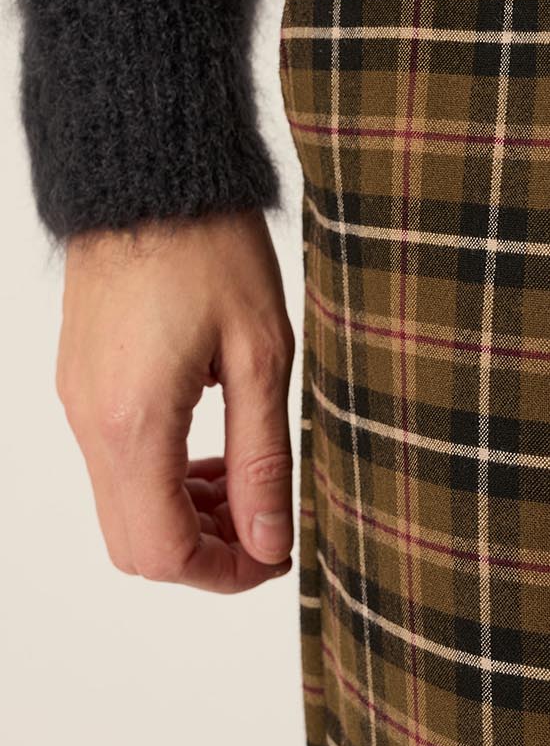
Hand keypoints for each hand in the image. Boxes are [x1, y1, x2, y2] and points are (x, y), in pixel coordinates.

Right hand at [56, 206, 296, 592]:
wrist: (150, 173)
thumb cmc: (211, 247)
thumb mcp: (261, 355)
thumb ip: (262, 458)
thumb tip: (269, 541)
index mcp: (135, 423)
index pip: (162, 553)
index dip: (224, 573)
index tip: (276, 553)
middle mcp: (91, 422)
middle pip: (133, 545)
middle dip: (204, 552)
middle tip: (265, 521)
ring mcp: (77, 402)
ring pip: (121, 505)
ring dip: (184, 514)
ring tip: (246, 479)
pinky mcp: (80, 381)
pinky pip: (113, 461)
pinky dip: (161, 475)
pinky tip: (211, 442)